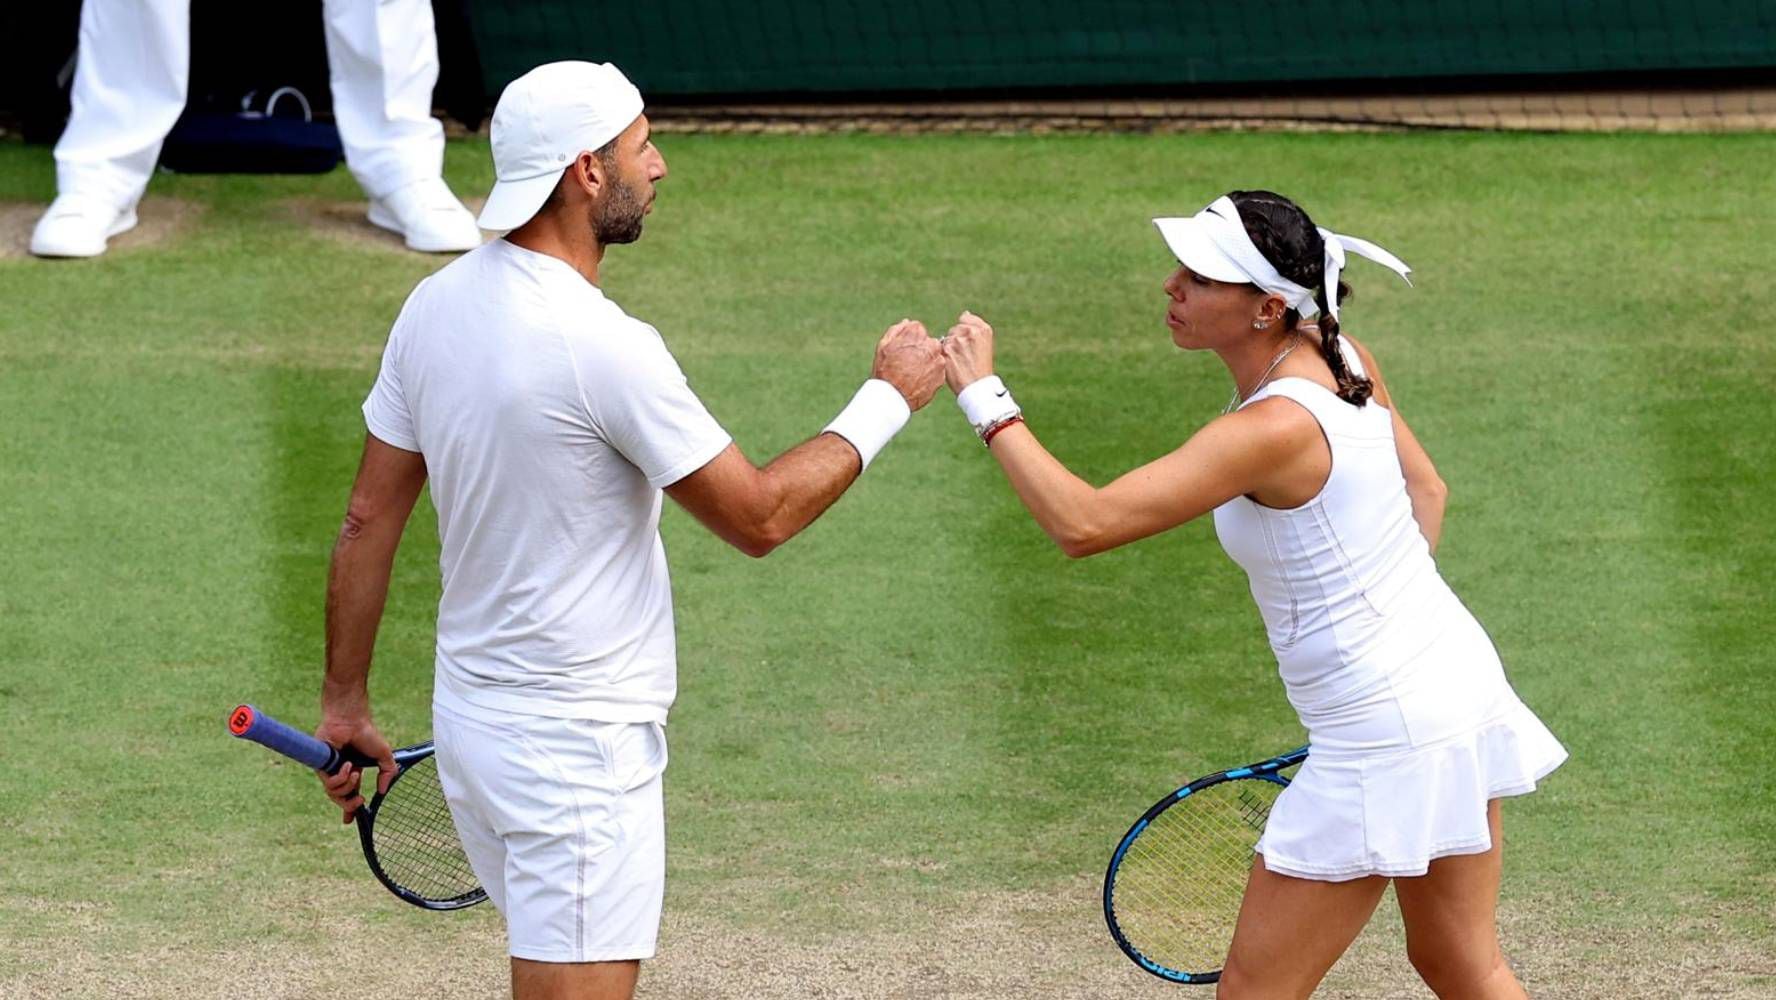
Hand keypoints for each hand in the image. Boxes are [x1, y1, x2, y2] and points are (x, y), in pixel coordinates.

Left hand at [313, 708, 396, 823]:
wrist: (352, 721)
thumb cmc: (367, 734)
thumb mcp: (385, 756)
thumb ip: (388, 773)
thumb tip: (382, 792)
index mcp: (353, 772)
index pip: (350, 795)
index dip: (349, 809)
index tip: (350, 821)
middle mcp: (340, 773)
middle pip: (340, 800)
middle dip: (349, 806)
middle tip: (360, 801)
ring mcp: (330, 771)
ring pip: (334, 794)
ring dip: (348, 786)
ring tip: (356, 772)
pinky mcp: (321, 768)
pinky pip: (329, 784)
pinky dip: (341, 777)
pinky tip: (347, 765)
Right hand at [870, 318, 943, 410]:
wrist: (892, 396)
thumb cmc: (885, 370)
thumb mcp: (884, 345)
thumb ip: (897, 330)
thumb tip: (907, 322)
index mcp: (917, 333)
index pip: (918, 330)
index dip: (910, 340)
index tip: (904, 350)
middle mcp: (931, 344)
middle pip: (929, 343)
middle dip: (921, 350)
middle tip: (909, 363)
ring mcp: (938, 361)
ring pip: (935, 357)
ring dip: (927, 362)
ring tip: (913, 374)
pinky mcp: (942, 376)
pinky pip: (937, 372)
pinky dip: (930, 375)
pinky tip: (918, 381)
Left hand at [941, 311, 994, 393]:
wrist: (977, 386)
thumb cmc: (981, 366)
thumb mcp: (985, 343)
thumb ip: (975, 326)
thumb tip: (965, 313)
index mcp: (983, 329)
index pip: (964, 319)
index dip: (964, 332)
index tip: (970, 345)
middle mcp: (971, 331)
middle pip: (954, 329)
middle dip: (956, 340)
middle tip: (965, 356)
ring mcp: (958, 340)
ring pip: (946, 339)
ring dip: (949, 348)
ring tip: (960, 361)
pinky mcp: (946, 350)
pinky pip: (939, 348)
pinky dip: (943, 356)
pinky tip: (952, 364)